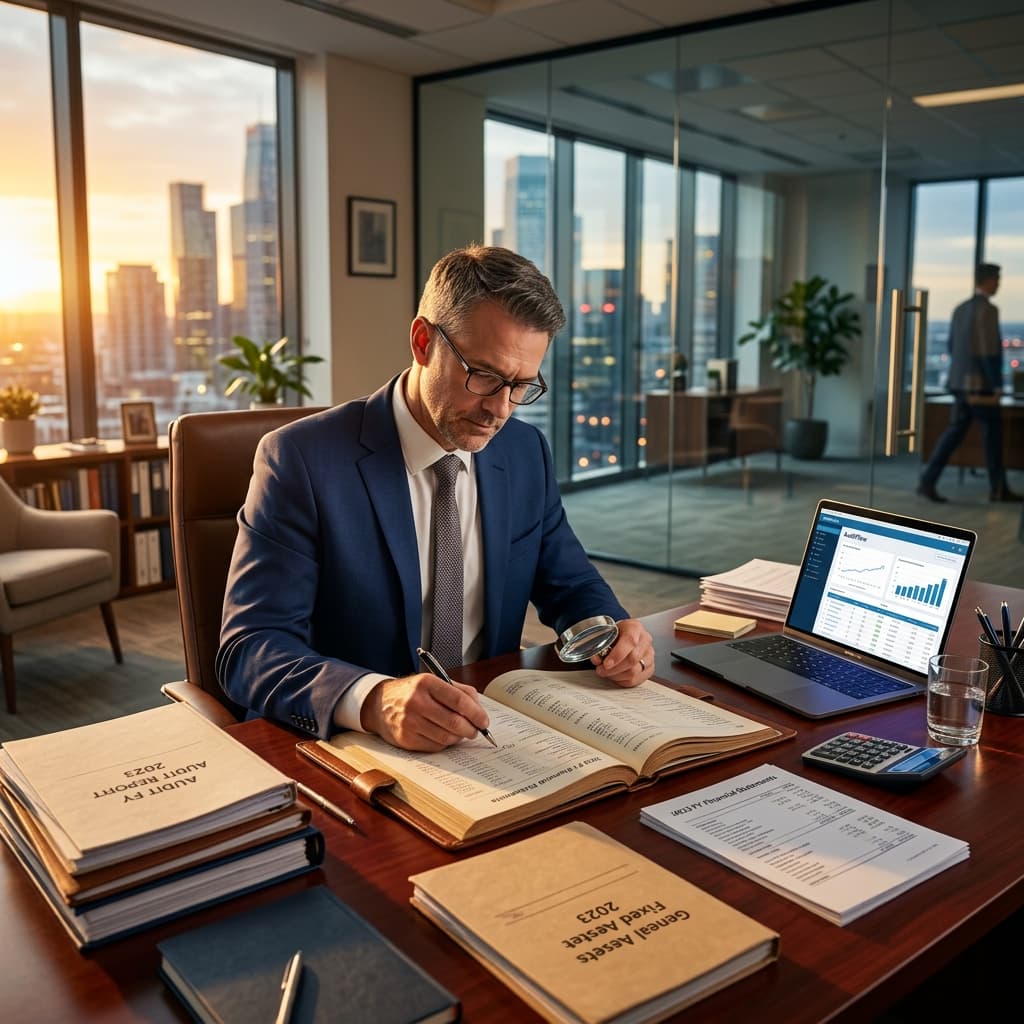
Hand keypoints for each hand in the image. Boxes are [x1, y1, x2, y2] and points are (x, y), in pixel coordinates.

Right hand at [360, 673, 491, 750]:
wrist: (379, 704)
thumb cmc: (412, 693)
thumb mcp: (433, 682)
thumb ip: (459, 691)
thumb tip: (479, 710)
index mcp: (426, 683)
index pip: (459, 700)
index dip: (476, 713)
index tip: (484, 721)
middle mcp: (416, 702)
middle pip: (454, 722)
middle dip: (471, 729)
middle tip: (475, 730)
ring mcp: (409, 722)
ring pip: (446, 737)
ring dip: (458, 737)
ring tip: (459, 732)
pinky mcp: (405, 739)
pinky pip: (435, 747)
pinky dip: (444, 743)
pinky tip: (443, 735)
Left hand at [592, 618, 653, 686]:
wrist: (626, 634)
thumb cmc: (616, 633)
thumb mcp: (607, 633)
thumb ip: (600, 645)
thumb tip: (596, 660)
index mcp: (634, 628)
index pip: (630, 641)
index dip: (617, 655)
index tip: (606, 664)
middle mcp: (645, 640)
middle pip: (632, 659)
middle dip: (614, 669)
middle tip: (601, 670)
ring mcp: (650, 654)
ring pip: (635, 672)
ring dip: (617, 676)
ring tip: (607, 673)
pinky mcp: (650, 667)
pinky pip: (637, 679)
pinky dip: (623, 681)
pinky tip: (615, 676)